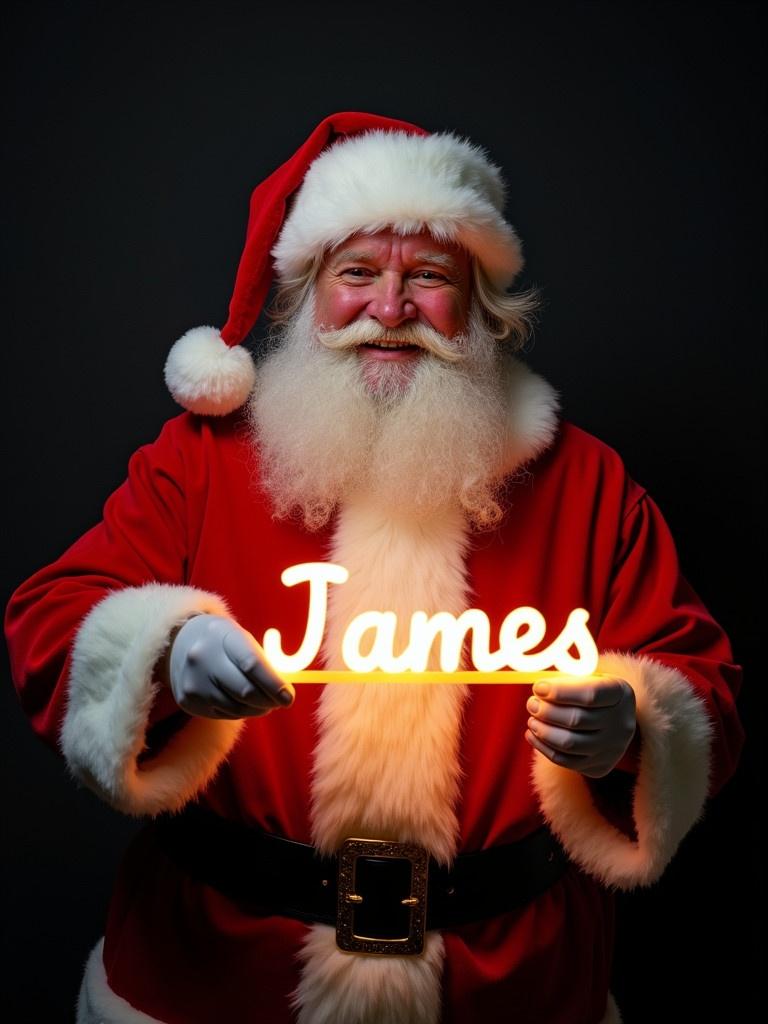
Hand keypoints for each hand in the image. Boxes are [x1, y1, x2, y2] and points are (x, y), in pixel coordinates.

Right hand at [168, 614, 294, 718]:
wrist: (180, 643)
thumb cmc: (224, 642)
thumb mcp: (243, 639)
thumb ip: (264, 663)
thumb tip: (284, 693)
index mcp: (223, 636)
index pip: (252, 664)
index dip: (274, 684)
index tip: (289, 697)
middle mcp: (203, 658)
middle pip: (245, 691)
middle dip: (268, 701)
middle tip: (280, 701)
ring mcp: (193, 681)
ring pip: (236, 708)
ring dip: (256, 709)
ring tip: (262, 702)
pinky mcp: (187, 701)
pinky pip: (223, 714)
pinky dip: (239, 712)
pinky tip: (241, 702)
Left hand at [525, 677, 635, 778]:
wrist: (612, 720)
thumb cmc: (592, 692)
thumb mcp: (587, 678)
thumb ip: (566, 680)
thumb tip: (539, 690)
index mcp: (620, 694)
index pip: (590, 694)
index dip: (559, 691)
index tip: (538, 688)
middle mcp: (622, 723)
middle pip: (577, 720)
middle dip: (547, 712)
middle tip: (531, 704)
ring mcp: (613, 748)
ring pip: (569, 744)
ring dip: (543, 731)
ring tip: (532, 720)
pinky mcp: (600, 766)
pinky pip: (566, 761)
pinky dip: (543, 748)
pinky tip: (533, 735)